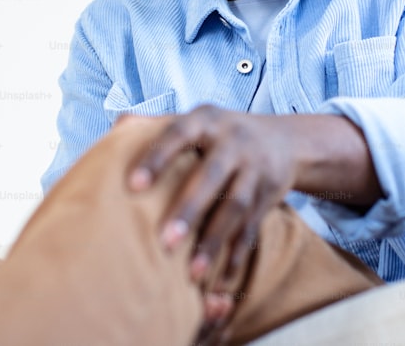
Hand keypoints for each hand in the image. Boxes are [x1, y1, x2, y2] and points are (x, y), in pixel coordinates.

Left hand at [127, 105, 297, 297]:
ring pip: (236, 207)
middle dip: (190, 209)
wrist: (285, 141)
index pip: (179, 133)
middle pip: (212, 175)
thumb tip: (119, 125)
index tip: (133, 185)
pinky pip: (252, 230)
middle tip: (164, 241)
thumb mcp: (196, 120)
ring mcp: (255, 170)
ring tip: (192, 274)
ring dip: (214, 241)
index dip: (157, 157)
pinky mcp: (268, 197)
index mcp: (207, 120)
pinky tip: (220, 283)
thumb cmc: (221, 134)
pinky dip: (236, 258)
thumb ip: (158, 124)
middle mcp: (234, 141)